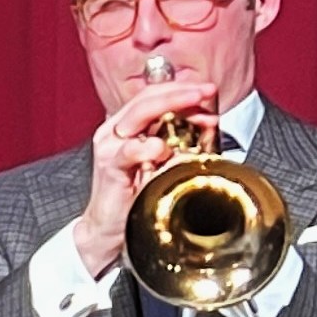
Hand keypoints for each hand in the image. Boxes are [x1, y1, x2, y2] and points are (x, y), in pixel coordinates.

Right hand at [70, 71, 222, 278]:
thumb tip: (207, 122)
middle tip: (206, 92)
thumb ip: (178, 140)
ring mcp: (110, 146)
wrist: (108, 228)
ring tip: (200, 118)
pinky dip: (150, 147)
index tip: (208, 89)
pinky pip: (129, 149)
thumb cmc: (136, 194)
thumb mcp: (162, 161)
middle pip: (147, 98)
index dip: (181, 88)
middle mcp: (115, 130)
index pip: (153, 94)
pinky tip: (164, 150)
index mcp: (127, 125)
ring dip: (172, 111)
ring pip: (139, 115)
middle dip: (181, 93)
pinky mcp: (109, 165)